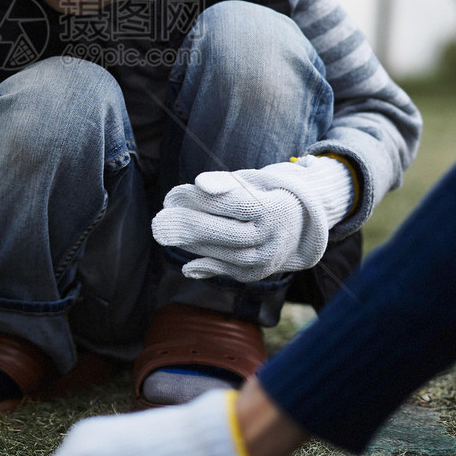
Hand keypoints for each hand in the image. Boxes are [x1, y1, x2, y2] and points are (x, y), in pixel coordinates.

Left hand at [151, 155, 353, 282]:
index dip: (202, 200)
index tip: (172, 196)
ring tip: (166, 234)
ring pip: (229, 255)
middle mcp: (273, 235)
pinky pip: (232, 272)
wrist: (296, 226)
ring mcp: (268, 257)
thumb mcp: (247, 183)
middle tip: (159, 222)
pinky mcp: (258, 273)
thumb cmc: (261, 196)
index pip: (235, 204)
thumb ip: (223, 183)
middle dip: (192, 227)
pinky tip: (187, 266)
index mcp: (272, 206)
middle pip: (230, 233)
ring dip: (195, 246)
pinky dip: (208, 269)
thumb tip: (199, 184)